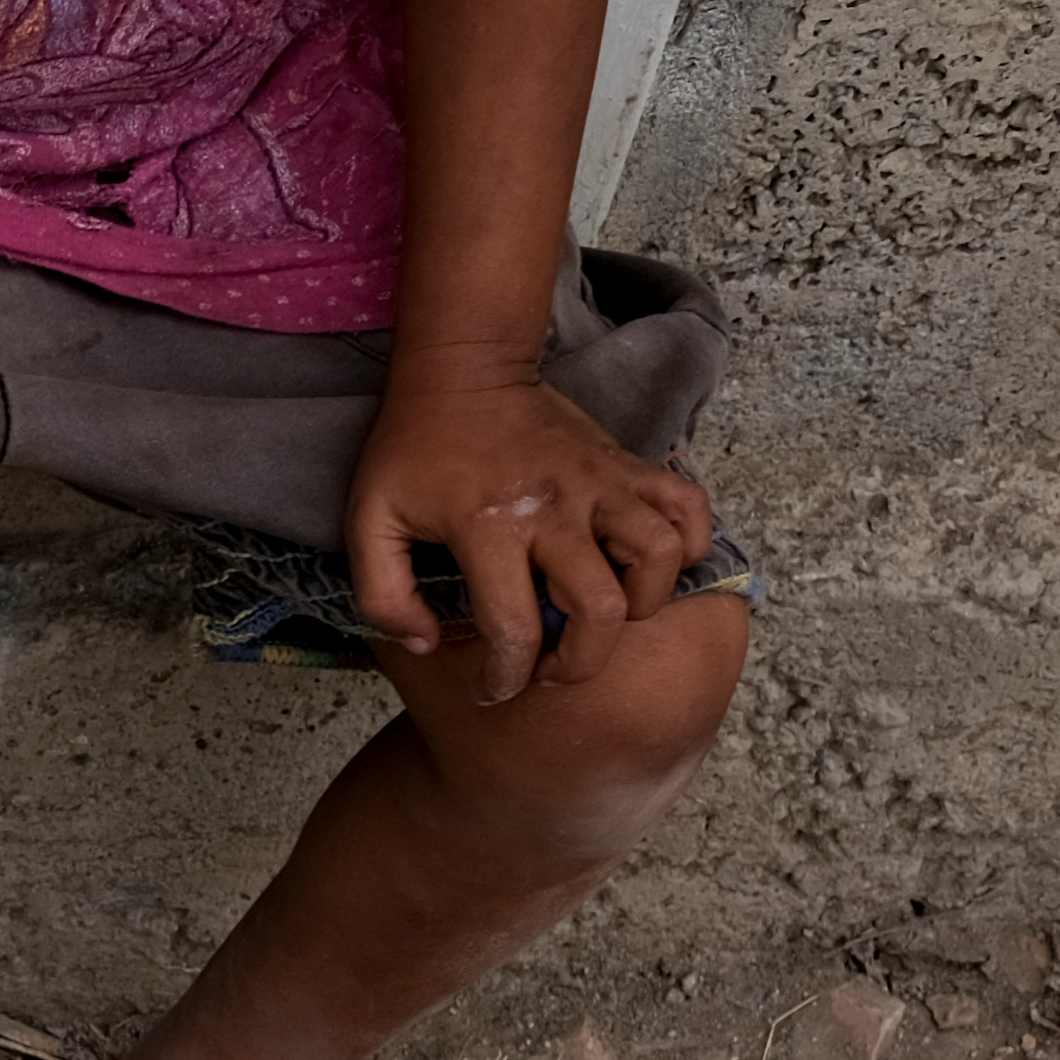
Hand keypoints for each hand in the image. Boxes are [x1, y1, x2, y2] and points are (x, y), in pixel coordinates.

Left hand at [345, 368, 709, 702]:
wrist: (464, 371)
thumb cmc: (412, 450)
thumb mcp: (369, 522)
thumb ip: (383, 595)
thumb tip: (426, 644)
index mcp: (488, 528)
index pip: (515, 628)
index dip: (506, 678)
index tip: (495, 689)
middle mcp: (555, 508)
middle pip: (601, 609)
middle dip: (580, 662)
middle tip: (552, 668)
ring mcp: (601, 483)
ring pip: (660, 557)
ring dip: (641, 604)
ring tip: (604, 616)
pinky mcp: (628, 463)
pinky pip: (689, 506)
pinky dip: (690, 543)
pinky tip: (655, 567)